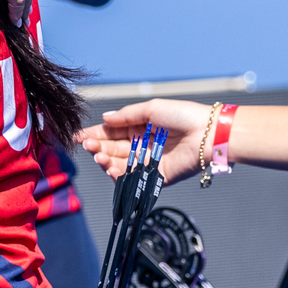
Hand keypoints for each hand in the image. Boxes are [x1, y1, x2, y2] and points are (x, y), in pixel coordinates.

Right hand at [75, 98, 214, 183]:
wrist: (207, 134)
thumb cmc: (183, 115)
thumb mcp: (151, 109)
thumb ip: (126, 116)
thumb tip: (105, 118)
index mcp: (140, 127)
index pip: (112, 132)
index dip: (95, 134)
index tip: (79, 137)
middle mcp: (142, 145)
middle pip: (112, 149)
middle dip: (98, 148)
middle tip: (88, 146)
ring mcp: (148, 162)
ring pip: (119, 165)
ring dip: (105, 161)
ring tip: (98, 156)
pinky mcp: (156, 177)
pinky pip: (134, 179)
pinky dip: (119, 176)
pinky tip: (110, 169)